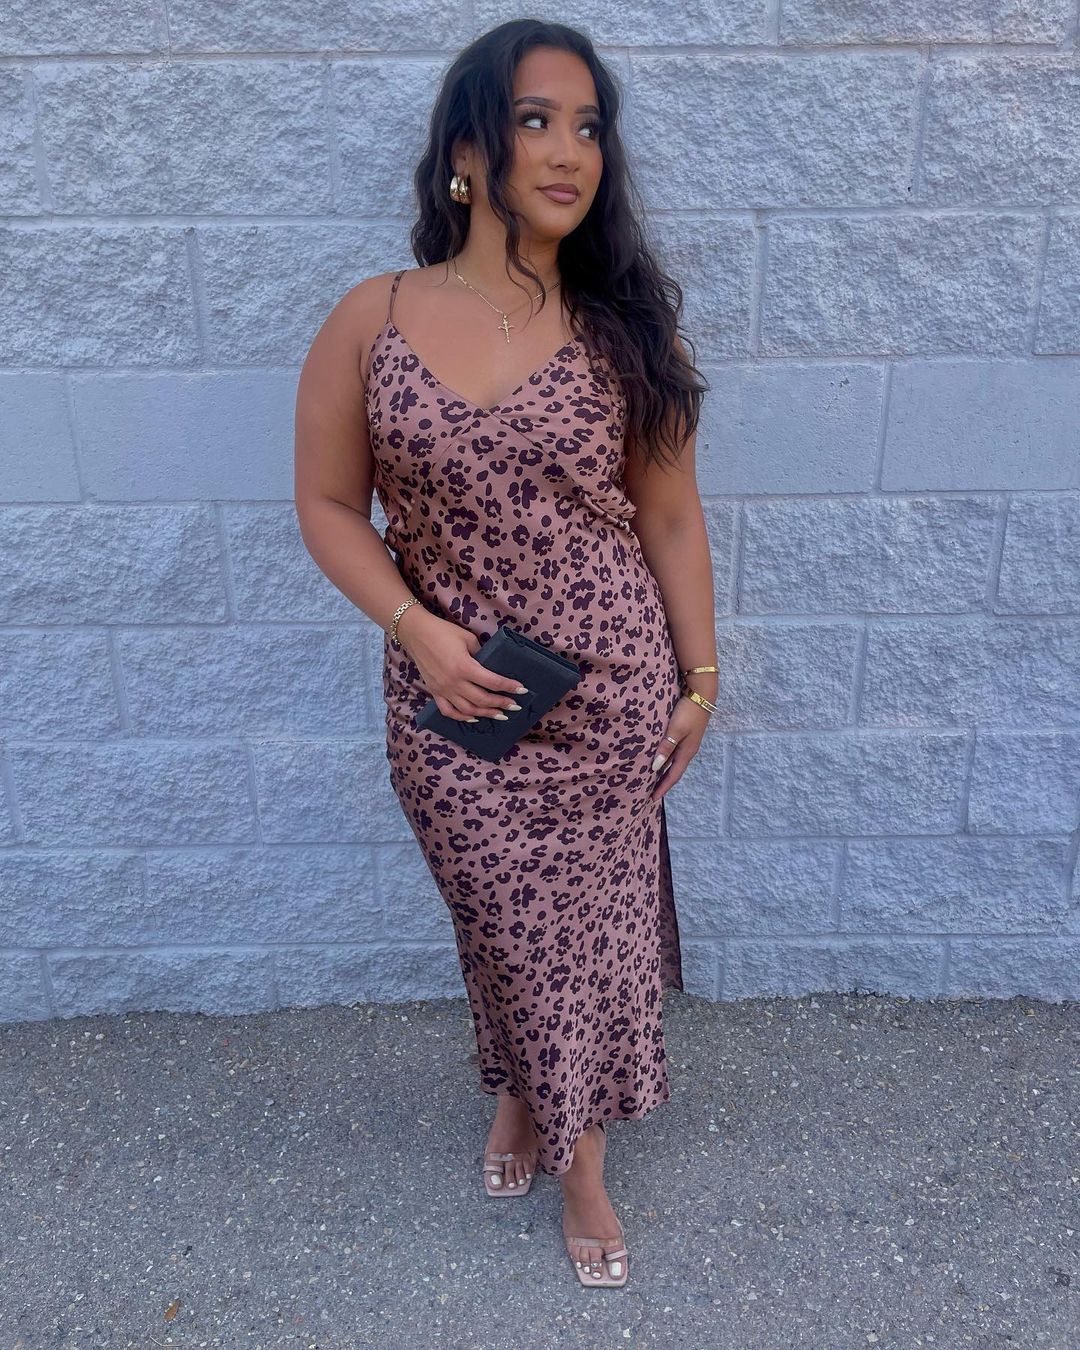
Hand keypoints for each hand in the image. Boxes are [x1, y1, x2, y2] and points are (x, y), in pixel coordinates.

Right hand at [397, 608, 529, 721]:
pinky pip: (449, 711)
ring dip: (486, 714)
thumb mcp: (467, 638)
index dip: (509, 687)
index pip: (492, 681)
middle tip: (515, 706)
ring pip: (468, 710)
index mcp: (464, 667)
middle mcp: (454, 682)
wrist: (415, 633)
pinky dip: (462, 718)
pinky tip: (473, 718)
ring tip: (500, 715)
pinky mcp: (434, 692)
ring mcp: (443, 689)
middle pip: (482, 700)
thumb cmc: (443, 632)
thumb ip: (481, 654)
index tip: (522, 690)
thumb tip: (491, 665)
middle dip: (502, 704)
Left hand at [649, 695, 711, 802]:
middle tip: (649, 793)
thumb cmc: (688, 712)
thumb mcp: (675, 730)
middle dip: (663, 783)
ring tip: (652, 779)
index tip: (652, 799)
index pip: (673, 776)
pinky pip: (673, 753)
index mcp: (686, 752)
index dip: (663, 788)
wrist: (702, 694)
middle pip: (673, 771)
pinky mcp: (685, 734)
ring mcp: (687, 742)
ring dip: (663, 772)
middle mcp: (688, 750)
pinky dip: (665, 760)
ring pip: (673, 762)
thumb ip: (666, 748)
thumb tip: (655, 767)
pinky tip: (658, 758)